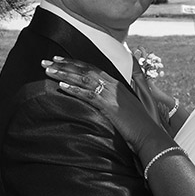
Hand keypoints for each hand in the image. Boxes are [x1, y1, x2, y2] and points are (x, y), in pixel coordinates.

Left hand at [42, 57, 163, 152]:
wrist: (149, 136)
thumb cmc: (140, 124)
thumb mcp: (128, 105)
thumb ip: (116, 96)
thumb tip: (105, 94)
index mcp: (116, 83)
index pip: (90, 68)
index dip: (73, 63)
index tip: (58, 59)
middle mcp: (113, 84)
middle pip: (84, 70)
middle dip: (63, 65)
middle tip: (45, 62)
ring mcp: (111, 94)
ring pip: (83, 79)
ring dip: (64, 74)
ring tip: (48, 71)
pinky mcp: (109, 106)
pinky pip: (88, 95)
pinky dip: (74, 89)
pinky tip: (61, 86)